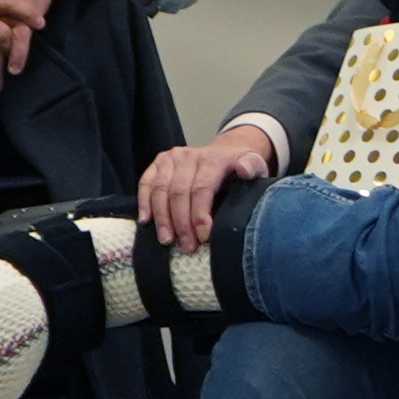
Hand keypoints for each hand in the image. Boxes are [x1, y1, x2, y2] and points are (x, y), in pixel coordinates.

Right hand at [137, 123, 276, 249]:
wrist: (224, 152)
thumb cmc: (239, 168)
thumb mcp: (254, 165)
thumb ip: (253, 167)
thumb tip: (244, 170)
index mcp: (212, 159)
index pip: (202, 189)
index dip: (199, 215)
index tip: (204, 238)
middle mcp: (189, 155)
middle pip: (178, 193)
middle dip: (181, 223)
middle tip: (187, 246)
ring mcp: (171, 158)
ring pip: (160, 190)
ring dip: (162, 218)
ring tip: (167, 241)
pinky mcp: (159, 162)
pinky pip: (146, 182)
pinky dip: (143, 202)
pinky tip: (146, 221)